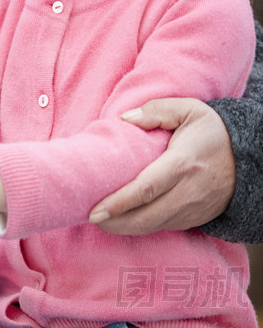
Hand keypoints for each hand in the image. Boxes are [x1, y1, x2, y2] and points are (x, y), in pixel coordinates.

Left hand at [88, 98, 234, 233]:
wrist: (249, 159)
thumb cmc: (213, 131)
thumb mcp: (188, 109)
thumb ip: (156, 110)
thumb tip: (124, 118)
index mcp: (182, 164)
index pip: (145, 189)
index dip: (119, 202)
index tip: (96, 209)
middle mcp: (187, 192)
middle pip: (146, 216)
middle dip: (116, 222)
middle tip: (90, 218)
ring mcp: (192, 209)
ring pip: (155, 226)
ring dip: (126, 228)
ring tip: (101, 222)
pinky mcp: (195, 218)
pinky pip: (165, 227)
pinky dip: (143, 227)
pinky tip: (125, 221)